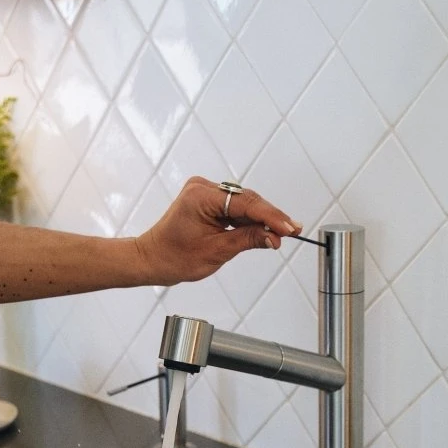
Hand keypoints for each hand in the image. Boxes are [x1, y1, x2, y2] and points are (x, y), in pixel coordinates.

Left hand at [134, 175, 302, 284]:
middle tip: (293, 230)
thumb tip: (273, 237)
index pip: (246, 203)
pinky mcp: (207, 201)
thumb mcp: (217, 251)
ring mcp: (204, 192)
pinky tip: (266, 229)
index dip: (271, 216)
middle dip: (270, 216)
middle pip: (247, 200)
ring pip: (243, 203)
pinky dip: (249, 219)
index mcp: (201, 197)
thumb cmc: (175, 257)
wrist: (153, 259)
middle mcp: (202, 188)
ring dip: (262, 218)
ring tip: (284, 232)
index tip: (289, 228)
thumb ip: (247, 240)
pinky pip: (235, 207)